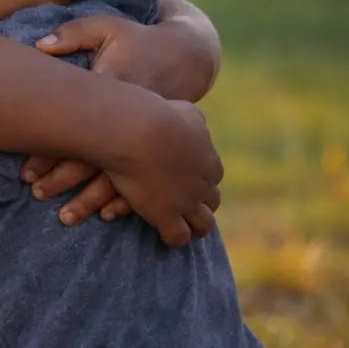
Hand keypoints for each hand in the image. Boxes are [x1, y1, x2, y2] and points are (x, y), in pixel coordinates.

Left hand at [23, 15, 156, 225]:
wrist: (183, 55)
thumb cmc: (136, 39)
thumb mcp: (106, 28)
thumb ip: (72, 34)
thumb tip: (40, 45)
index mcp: (118, 90)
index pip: (79, 127)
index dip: (51, 150)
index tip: (25, 169)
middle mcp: (136, 117)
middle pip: (95, 157)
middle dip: (64, 179)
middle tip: (36, 193)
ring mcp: (153, 137)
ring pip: (120, 179)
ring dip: (90, 198)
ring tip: (64, 217)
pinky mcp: (164, 147)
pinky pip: (146, 182)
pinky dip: (125, 200)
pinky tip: (104, 213)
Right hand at [104, 98, 222, 246]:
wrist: (135, 130)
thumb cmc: (152, 113)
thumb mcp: (181, 109)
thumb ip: (192, 119)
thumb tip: (194, 122)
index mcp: (208, 157)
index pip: (213, 173)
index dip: (201, 177)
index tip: (190, 178)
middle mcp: (203, 182)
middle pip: (212, 200)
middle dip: (203, 203)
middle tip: (191, 206)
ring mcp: (187, 200)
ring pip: (203, 224)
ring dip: (196, 227)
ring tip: (187, 230)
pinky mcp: (166, 214)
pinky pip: (177, 235)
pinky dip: (174, 238)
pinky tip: (165, 236)